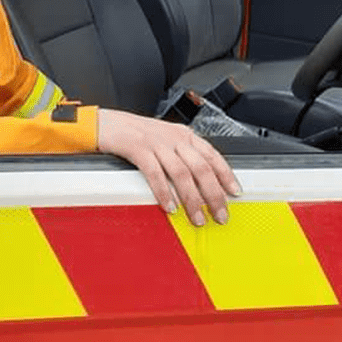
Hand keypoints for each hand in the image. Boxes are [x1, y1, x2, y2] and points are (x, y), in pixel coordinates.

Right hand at [97, 109, 241, 225]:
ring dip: (192, 200)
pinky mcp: (138, 149)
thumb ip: (181, 156)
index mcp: (184, 135)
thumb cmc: (134, 135)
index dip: (226, 175)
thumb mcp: (164, 141)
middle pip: (202, 168)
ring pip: (182, 174)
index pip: (213, 155)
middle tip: (220, 214)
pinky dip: (164, 193)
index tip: (235, 193)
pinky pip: (155, 174)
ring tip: (197, 217)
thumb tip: (199, 184)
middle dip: (214, 195)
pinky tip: (170, 207)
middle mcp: (174, 138)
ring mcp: (157, 143)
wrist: (105, 123)